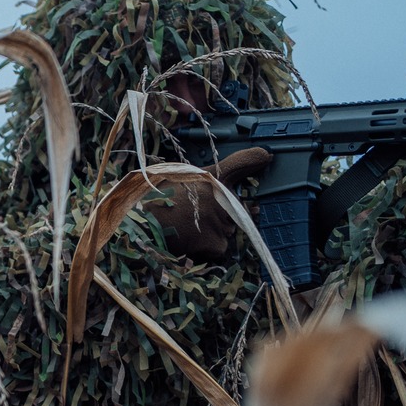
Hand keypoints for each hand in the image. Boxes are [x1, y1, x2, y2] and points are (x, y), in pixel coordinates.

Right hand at [157, 146, 271, 261]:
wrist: (140, 228)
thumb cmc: (150, 201)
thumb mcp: (171, 177)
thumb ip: (195, 179)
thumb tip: (210, 182)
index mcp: (209, 176)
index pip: (240, 163)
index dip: (254, 159)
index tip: (265, 157)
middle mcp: (221, 196)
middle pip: (238, 206)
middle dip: (226, 212)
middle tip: (201, 215)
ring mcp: (222, 221)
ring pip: (228, 228)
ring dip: (214, 231)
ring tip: (188, 229)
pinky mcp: (218, 243)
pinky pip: (219, 247)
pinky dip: (207, 248)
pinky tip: (189, 243)